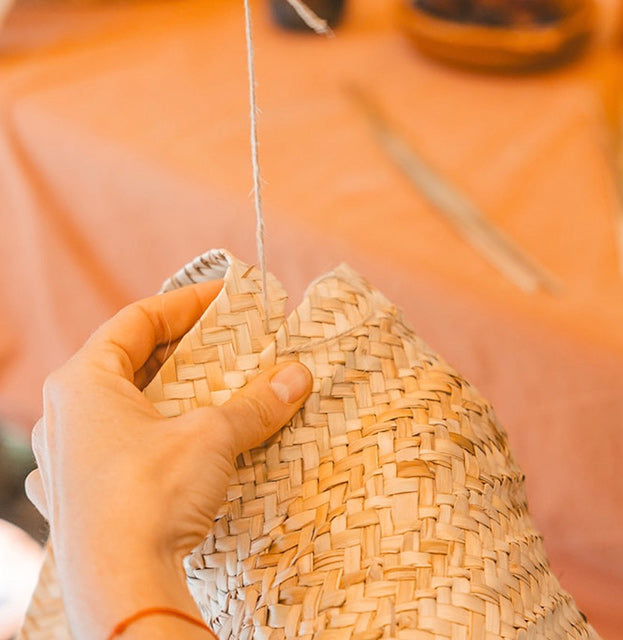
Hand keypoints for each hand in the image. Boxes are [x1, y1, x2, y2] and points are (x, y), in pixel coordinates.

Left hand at [25, 281, 311, 639]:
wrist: (120, 587)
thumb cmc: (149, 497)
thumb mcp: (213, 434)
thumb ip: (255, 401)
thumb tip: (297, 376)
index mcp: (82, 383)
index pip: (137, 320)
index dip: (186, 304)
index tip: (227, 297)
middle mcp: (64, 417)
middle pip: (130, 362)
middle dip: (186, 350)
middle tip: (232, 342)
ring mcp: (67, 462)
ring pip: (124, 408)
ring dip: (173, 395)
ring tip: (219, 390)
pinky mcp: (81, 500)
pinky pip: (122, 449)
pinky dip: (159, 437)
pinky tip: (185, 446)